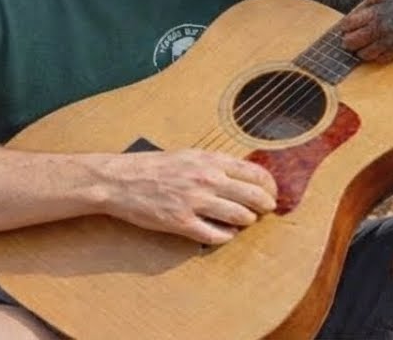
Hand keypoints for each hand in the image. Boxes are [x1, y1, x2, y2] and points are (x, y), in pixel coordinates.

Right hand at [99, 149, 277, 244]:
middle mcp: (207, 180)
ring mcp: (195, 202)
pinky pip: (215, 235)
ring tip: (244, 221)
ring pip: (239, 217)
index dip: (269, 185)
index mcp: (210, 161)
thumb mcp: (189, 155)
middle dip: (265, 205)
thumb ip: (215, 164)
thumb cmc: (154, 166)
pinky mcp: (181, 223)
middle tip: (267, 210)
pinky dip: (225, 236)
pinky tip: (225, 234)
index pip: (254, 173)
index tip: (272, 192)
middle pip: (253, 196)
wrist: (121, 180)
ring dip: (246, 221)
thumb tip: (242, 174)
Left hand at [339, 0, 392, 62]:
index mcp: (375, 13)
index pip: (349, 24)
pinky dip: (377, 57)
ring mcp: (390, 40)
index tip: (344, 29)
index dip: (345, 28)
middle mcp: (380, 28)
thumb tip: (357, 11)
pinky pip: (382, 58)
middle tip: (347, 43)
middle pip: (353, 42)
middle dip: (348, 43)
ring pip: (366, 54)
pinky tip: (377, 52)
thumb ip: (371, 3)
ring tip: (361, 49)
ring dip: (361, 52)